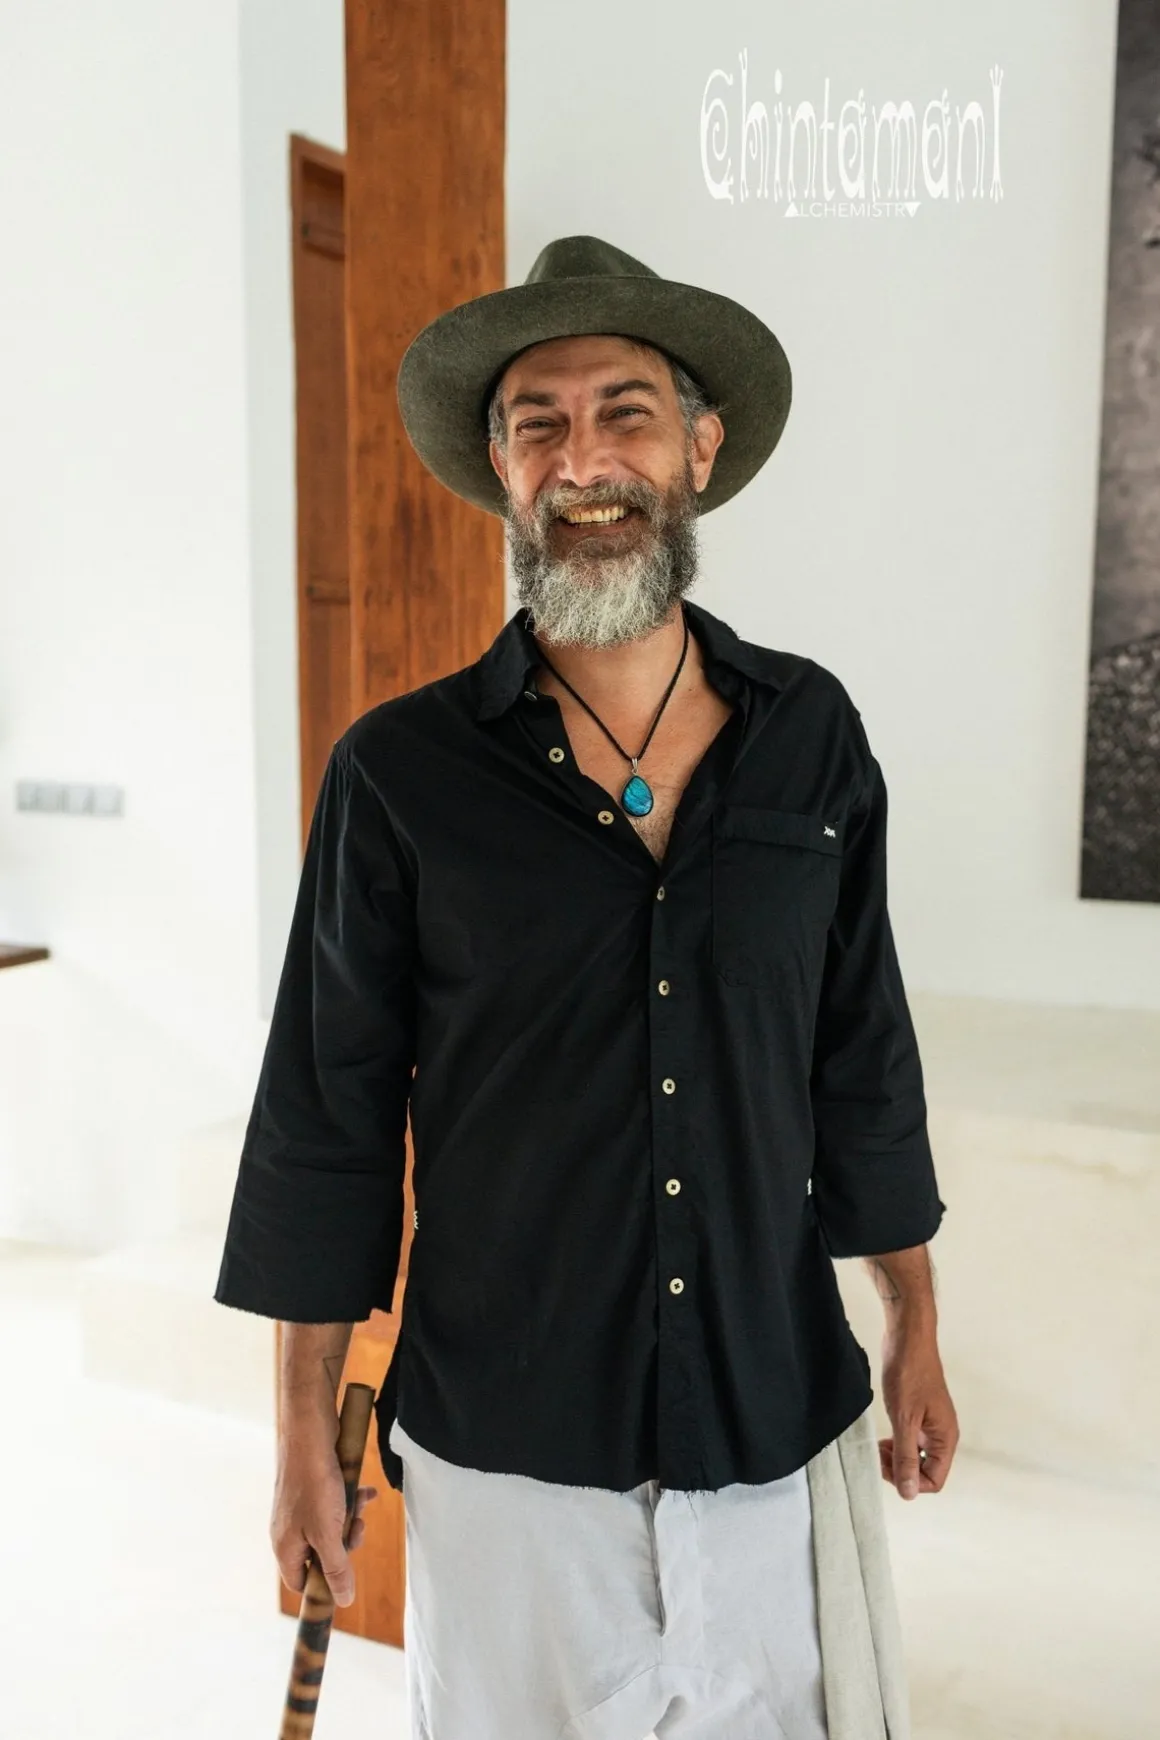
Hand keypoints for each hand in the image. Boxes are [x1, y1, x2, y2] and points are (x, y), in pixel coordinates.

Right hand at [271, 1448, 378, 1605]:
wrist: (310, 1432)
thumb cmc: (316, 1484)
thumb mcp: (329, 1533)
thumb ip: (337, 1568)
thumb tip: (344, 1601)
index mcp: (285, 1547)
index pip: (300, 1582)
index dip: (323, 1586)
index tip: (346, 1581)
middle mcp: (289, 1529)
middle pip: (319, 1554)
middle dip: (343, 1544)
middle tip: (356, 1529)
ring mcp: (300, 1507)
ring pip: (330, 1526)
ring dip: (349, 1519)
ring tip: (361, 1506)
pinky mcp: (312, 1488)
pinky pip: (333, 1503)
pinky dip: (351, 1500)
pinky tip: (367, 1492)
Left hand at [877, 1317, 958, 1499]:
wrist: (907, 1339)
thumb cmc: (909, 1375)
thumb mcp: (904, 1419)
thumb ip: (906, 1457)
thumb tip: (909, 1493)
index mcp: (945, 1439)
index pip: (934, 1480)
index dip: (910, 1481)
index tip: (886, 1466)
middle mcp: (942, 1434)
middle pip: (924, 1470)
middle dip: (901, 1468)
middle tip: (878, 1454)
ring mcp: (930, 1424)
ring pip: (915, 1455)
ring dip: (897, 1456)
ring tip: (878, 1445)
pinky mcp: (919, 1413)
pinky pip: (910, 1439)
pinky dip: (896, 1442)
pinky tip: (883, 1435)